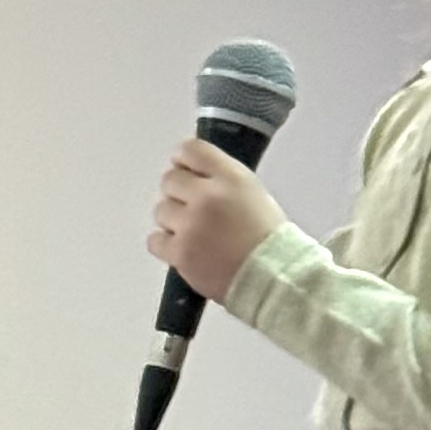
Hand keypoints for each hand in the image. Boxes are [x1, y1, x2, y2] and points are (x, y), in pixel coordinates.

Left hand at [149, 139, 286, 305]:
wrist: (275, 279)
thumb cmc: (271, 241)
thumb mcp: (255, 195)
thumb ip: (223, 181)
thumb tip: (192, 176)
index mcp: (231, 178)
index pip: (191, 150)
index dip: (185, 161)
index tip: (188, 173)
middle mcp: (207, 196)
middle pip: (169, 179)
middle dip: (179, 194)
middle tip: (195, 212)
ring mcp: (190, 226)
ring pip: (160, 210)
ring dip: (174, 221)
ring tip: (196, 235)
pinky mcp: (179, 253)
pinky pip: (155, 240)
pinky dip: (167, 245)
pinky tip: (186, 250)